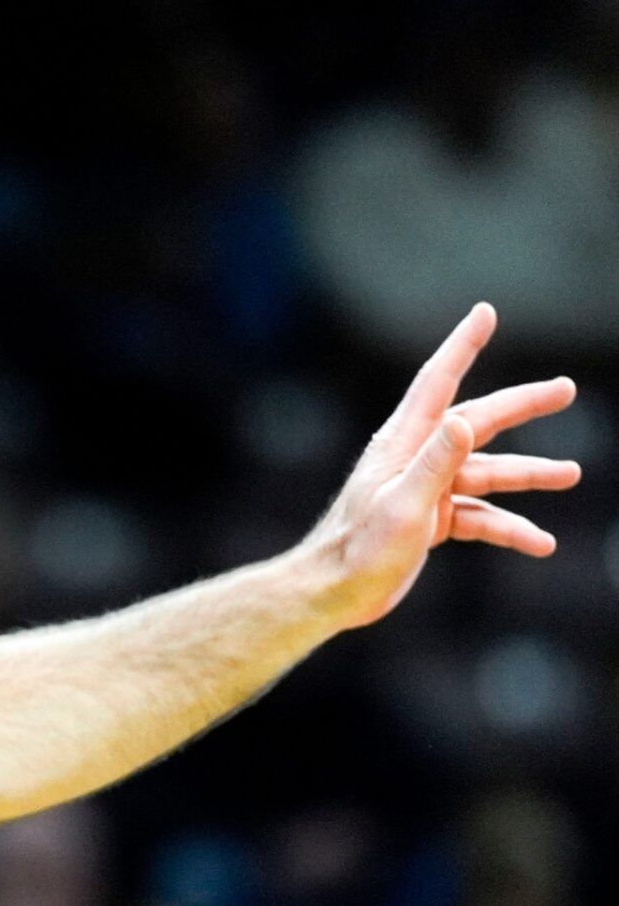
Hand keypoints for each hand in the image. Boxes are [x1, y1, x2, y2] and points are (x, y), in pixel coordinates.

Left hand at [307, 303, 579, 628]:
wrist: (334, 592)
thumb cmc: (358, 547)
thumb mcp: (403, 504)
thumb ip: (435, 463)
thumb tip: (464, 420)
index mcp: (402, 443)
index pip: (438, 382)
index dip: (462, 346)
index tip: (485, 313)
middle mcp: (416, 459)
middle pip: (477, 423)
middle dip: (521, 406)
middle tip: (565, 389)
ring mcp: (426, 490)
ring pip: (487, 475)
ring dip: (528, 476)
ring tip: (572, 473)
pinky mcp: (432, 520)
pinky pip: (480, 518)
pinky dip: (509, 529)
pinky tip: (540, 543)